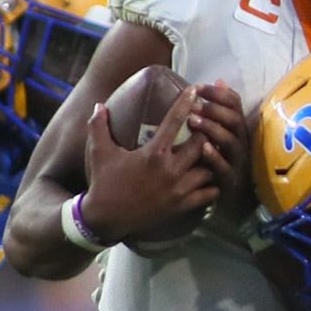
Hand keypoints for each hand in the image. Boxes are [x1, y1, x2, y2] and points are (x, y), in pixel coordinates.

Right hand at [80, 93, 220, 243]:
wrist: (106, 219)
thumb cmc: (104, 183)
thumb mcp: (99, 152)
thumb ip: (98, 126)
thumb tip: (99, 105)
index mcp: (153, 154)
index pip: (175, 121)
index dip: (186, 103)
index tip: (195, 90)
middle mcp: (170, 171)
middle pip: (201, 144)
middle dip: (206, 131)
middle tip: (207, 123)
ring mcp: (178, 190)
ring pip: (209, 170)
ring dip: (212, 159)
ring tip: (212, 150)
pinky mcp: (181, 206)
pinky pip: (208, 194)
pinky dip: (212, 184)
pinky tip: (210, 177)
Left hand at [188, 80, 254, 211]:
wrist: (234, 204)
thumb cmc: (223, 165)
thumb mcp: (221, 136)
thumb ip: (220, 110)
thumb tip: (219, 81)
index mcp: (238, 129)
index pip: (235, 104)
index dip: (219, 93)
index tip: (198, 86)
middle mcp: (242, 143)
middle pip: (234, 120)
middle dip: (215, 109)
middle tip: (194, 104)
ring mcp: (239, 162)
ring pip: (231, 141)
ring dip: (212, 128)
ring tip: (192, 121)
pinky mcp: (232, 181)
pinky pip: (225, 168)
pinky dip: (215, 157)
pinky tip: (203, 148)